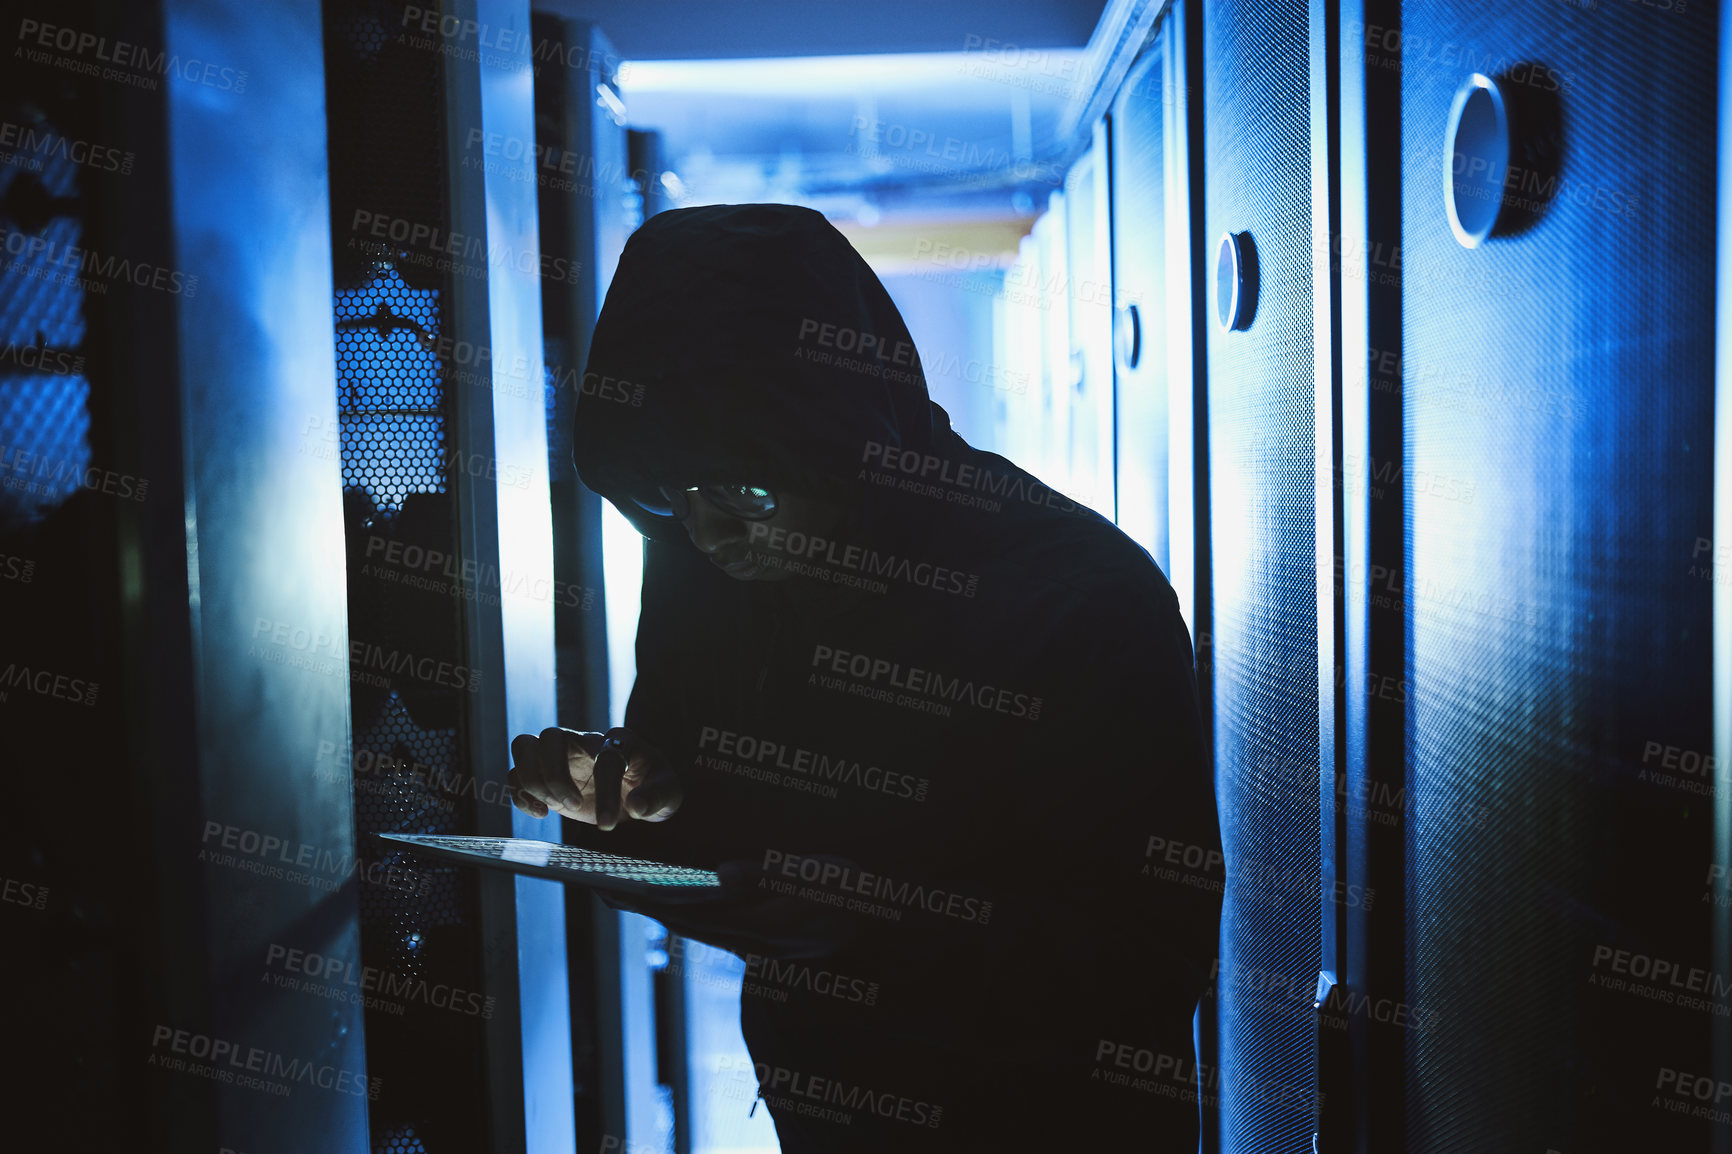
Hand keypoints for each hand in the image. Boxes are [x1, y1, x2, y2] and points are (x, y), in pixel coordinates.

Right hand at [507, 726, 682, 829]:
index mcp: (621, 742)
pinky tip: (541, 813)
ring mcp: (562, 756)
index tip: (607, 825)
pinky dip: (520, 793)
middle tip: (573, 806)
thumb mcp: (669, 795)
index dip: (605, 791)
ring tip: (551, 807)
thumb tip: (636, 806)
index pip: (605, 758)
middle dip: (556, 776)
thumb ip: (657, 798)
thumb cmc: (654, 789)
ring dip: (532, 779)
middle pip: (551, 736)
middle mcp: (586, 742)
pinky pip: (516, 772)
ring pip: (525, 745)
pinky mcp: (545, 774)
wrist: (637, 793)